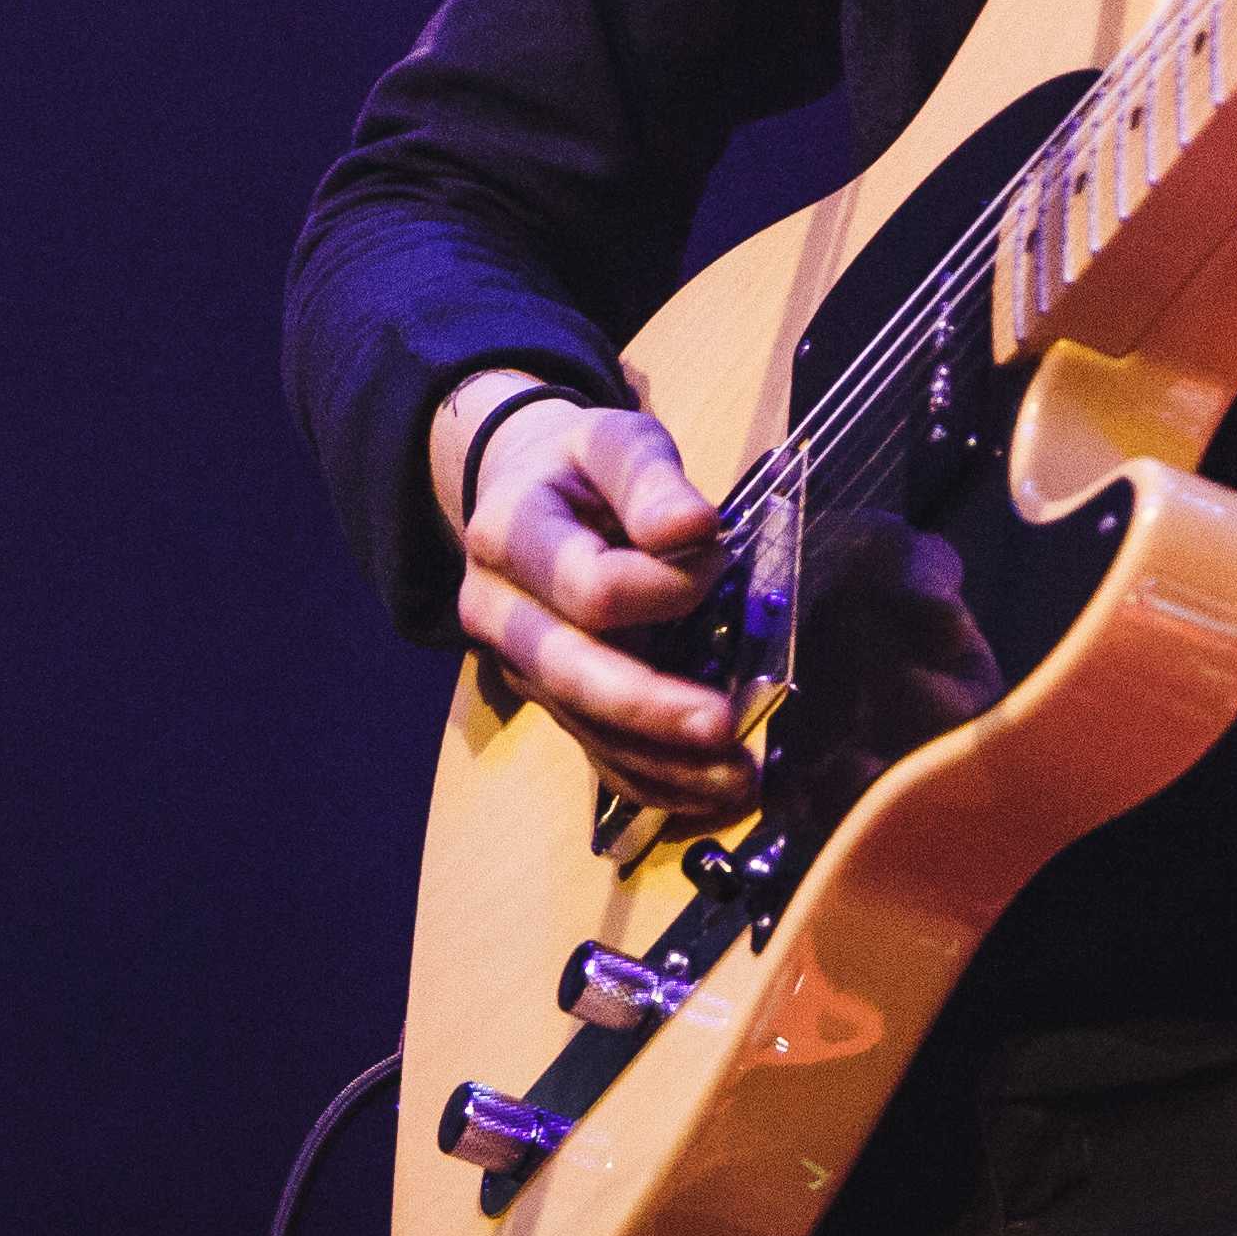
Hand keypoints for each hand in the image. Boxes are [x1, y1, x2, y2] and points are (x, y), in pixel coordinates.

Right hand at [436, 371, 757, 819]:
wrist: (523, 491)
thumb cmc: (580, 467)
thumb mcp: (613, 441)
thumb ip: (649, 479)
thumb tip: (694, 529)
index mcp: (509, 535)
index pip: (588, 585)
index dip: (663, 587)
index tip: (722, 560)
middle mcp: (497, 611)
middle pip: (571, 673)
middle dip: (650, 706)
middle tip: (725, 725)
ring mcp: (517, 667)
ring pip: (585, 728)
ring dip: (664, 761)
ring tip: (739, 775)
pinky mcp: (548, 702)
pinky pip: (594, 755)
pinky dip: (653, 781)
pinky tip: (710, 793)